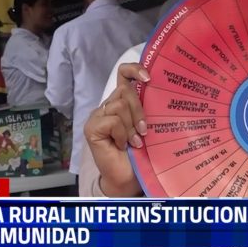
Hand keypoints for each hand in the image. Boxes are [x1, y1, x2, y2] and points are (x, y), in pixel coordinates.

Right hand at [84, 63, 149, 196]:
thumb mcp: (147, 125)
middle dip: (138, 111)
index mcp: (121, 102)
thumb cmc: (141, 153)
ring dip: (131, 126)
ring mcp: (97, 116)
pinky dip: (122, 134)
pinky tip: (122, 145)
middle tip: (143, 131)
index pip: (123, 74)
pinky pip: (113, 120)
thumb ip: (146, 106)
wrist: (129, 177)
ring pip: (120, 105)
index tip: (148, 78)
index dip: (134, 69)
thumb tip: (155, 87)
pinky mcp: (92, 128)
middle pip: (125, 90)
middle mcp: (108, 106)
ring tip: (134, 141)